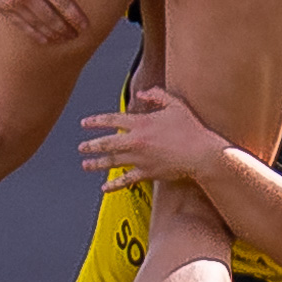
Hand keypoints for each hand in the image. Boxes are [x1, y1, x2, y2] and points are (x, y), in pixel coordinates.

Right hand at [0, 0, 87, 44]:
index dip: (75, 17)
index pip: (63, 3)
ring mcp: (14, 2)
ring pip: (37, 24)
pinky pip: (21, 25)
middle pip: (52, 18)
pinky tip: (45, 39)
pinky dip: (34, 34)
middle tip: (76, 36)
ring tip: (64, 39)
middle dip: (66, 30)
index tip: (85, 26)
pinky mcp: (3, 6)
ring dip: (52, 34)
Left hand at [79, 87, 222, 188]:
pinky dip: (114, 184)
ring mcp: (140, 159)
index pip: (111, 120)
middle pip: (106, 143)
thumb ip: (157, 95)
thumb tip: (142, 93)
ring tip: (85, 164)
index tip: (84, 123)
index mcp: (141, 123)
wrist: (200, 153)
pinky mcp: (147, 173)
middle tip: (81, 148)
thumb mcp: (175, 105)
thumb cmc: (190, 128)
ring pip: (112, 161)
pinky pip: (126, 180)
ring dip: (96, 163)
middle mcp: (136, 141)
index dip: (96, 121)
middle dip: (91, 145)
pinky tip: (104, 187)